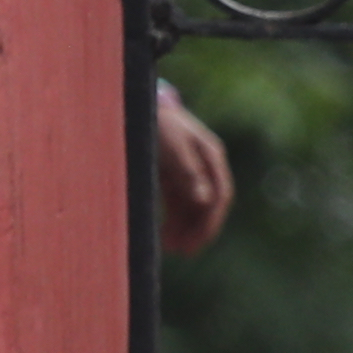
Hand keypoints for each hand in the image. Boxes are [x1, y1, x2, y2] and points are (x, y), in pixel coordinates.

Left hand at [152, 85, 235, 257]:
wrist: (133, 101)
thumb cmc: (154, 120)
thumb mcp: (171, 144)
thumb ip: (188, 171)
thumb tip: (204, 201)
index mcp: (210, 155)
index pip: (220, 195)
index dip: (211, 220)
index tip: (198, 241)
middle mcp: (204, 165)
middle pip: (208, 204)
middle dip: (199, 230)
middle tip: (186, 252)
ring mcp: (188, 170)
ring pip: (192, 206)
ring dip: (185, 229)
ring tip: (172, 250)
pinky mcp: (171, 174)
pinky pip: (177, 202)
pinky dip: (173, 220)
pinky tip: (164, 236)